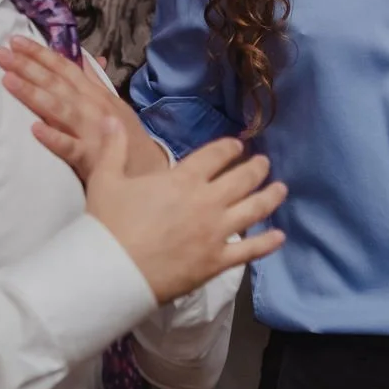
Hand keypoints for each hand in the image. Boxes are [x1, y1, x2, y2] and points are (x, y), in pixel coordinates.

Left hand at [0, 36, 169, 180]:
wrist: (148, 172)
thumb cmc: (128, 137)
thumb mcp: (114, 103)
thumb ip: (95, 81)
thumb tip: (84, 58)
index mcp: (96, 94)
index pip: (66, 67)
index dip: (41, 53)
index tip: (15, 40)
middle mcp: (93, 107)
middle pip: (57, 83)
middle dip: (28, 66)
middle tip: (0, 53)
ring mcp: (92, 132)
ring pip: (59, 109)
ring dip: (34, 94)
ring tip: (8, 80)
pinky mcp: (91, 158)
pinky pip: (70, 147)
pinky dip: (54, 137)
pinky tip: (35, 129)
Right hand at [85, 129, 287, 302]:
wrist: (112, 270)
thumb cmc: (108, 224)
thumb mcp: (106, 179)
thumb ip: (113, 147)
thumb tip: (109, 118)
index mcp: (183, 179)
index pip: (216, 155)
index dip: (230, 148)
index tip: (238, 145)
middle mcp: (207, 202)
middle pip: (242, 179)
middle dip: (256, 168)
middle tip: (264, 163)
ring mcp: (216, 232)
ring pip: (254, 210)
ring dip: (270, 197)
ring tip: (282, 189)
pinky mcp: (217, 261)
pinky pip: (249, 251)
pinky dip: (267, 243)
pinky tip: (280, 237)